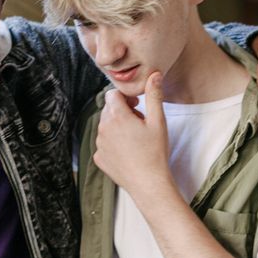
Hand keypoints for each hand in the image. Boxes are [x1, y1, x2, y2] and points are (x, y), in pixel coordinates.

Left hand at [93, 72, 172, 199]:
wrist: (148, 183)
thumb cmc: (155, 152)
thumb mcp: (158, 121)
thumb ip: (154, 95)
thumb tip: (154, 74)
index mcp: (116, 116)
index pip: (112, 94)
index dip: (126, 97)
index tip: (138, 106)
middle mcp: (103, 128)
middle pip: (108, 109)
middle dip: (122, 111)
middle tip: (140, 122)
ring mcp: (99, 144)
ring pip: (105, 126)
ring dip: (118, 127)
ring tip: (135, 138)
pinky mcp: (99, 158)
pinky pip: (104, 143)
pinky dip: (113, 143)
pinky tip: (128, 151)